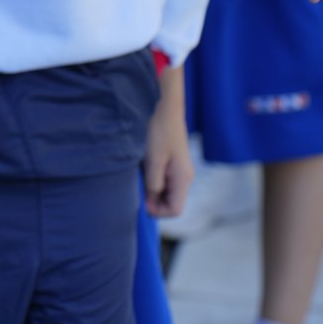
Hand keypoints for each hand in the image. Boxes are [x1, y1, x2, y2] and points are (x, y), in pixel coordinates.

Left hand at [143, 66, 191, 218]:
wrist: (167, 111)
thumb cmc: (160, 133)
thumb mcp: (154, 159)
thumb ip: (154, 183)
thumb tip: (151, 203)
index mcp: (183, 179)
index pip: (176, 210)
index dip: (158, 212)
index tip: (142, 202)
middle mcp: (185, 178)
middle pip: (172, 203)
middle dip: (154, 203)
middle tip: (138, 191)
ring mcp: (180, 172)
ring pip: (167, 193)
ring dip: (153, 192)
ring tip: (140, 179)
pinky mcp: (174, 165)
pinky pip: (165, 182)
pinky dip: (154, 182)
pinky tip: (143, 171)